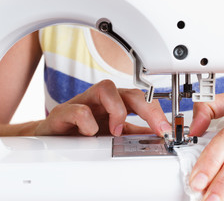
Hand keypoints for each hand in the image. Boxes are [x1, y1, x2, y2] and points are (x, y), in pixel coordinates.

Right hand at [35, 80, 170, 136]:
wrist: (53, 139)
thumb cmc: (83, 132)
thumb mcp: (115, 135)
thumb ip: (134, 134)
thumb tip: (157, 136)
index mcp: (117, 104)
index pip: (142, 99)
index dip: (156, 111)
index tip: (166, 130)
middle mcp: (103, 100)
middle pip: (129, 91)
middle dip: (147, 108)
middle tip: (157, 128)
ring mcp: (84, 102)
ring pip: (105, 88)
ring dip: (117, 110)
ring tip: (117, 130)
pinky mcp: (64, 112)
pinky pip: (79, 109)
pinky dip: (88, 122)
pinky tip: (90, 134)